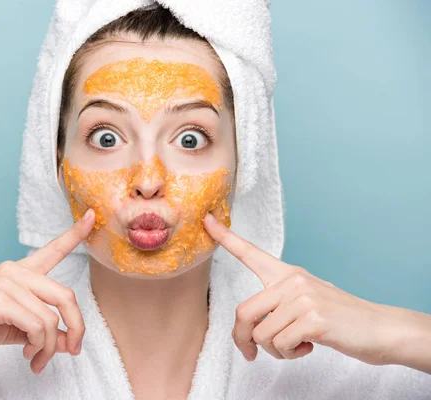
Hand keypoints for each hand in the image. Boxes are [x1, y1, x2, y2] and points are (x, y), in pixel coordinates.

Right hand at [0, 209, 94, 373]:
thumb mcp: (13, 327)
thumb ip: (41, 329)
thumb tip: (69, 341)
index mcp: (19, 272)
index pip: (53, 249)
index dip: (75, 233)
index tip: (92, 216)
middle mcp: (15, 271)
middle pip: (66, 296)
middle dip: (77, 328)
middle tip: (72, 350)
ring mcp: (6, 283)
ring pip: (51, 318)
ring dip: (50, 347)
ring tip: (38, 360)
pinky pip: (37, 326)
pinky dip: (39, 346)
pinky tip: (27, 355)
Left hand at [203, 212, 430, 369]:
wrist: (378, 329)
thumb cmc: (337, 318)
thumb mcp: (305, 300)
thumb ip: (277, 304)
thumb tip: (249, 327)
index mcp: (287, 274)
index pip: (251, 253)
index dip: (226, 237)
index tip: (206, 220)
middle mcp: (291, 281)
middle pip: (244, 313)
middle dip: (243, 340)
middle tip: (251, 354)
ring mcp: (302, 299)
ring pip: (262, 335)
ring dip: (275, 351)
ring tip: (296, 345)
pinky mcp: (313, 319)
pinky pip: (280, 345)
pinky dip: (290, 354)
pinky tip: (309, 346)